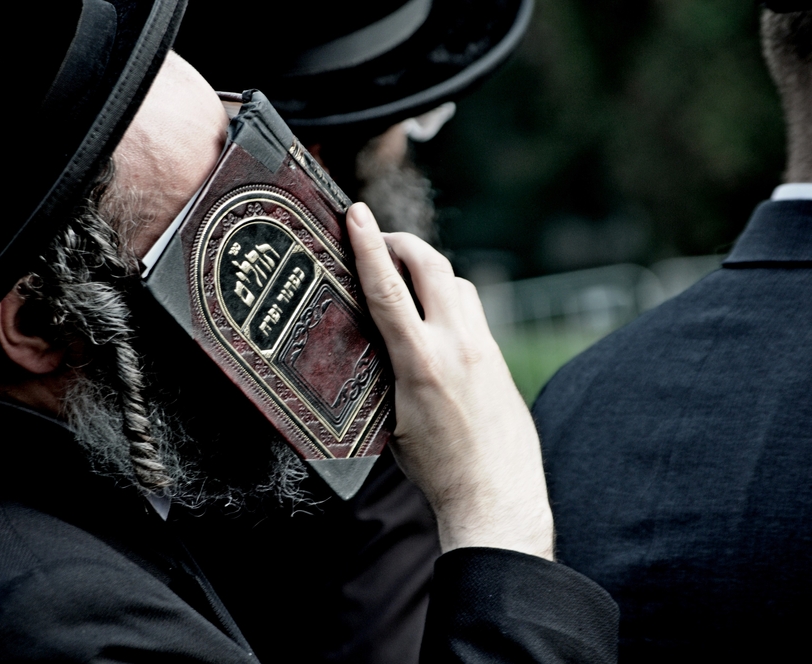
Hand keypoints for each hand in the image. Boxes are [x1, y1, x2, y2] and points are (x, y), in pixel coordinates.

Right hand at [347, 203, 553, 559]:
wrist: (496, 495)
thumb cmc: (437, 469)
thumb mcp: (391, 420)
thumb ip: (384, 373)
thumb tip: (373, 342)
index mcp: (421, 363)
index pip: (386, 289)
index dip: (367, 246)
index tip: (356, 213)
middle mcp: (457, 346)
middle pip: (431, 265)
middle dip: (401, 242)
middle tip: (377, 237)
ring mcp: (483, 348)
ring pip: (457, 282)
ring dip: (428, 268)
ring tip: (403, 274)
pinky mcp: (498, 358)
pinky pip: (472, 309)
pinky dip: (448, 297)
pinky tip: (435, 313)